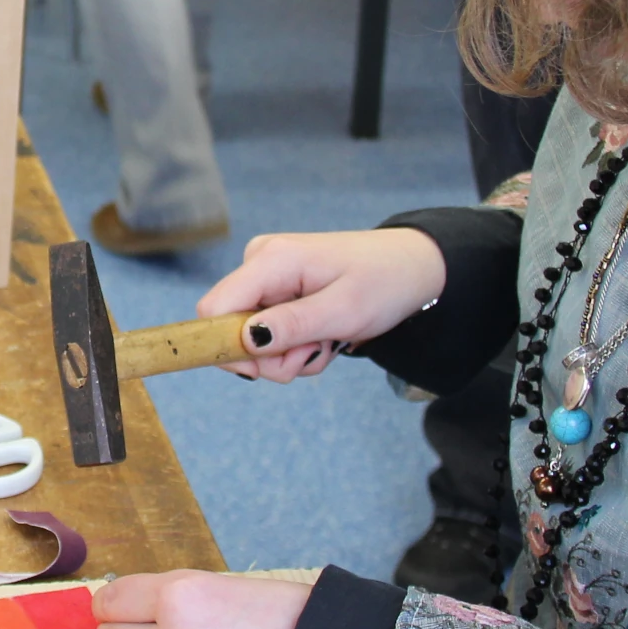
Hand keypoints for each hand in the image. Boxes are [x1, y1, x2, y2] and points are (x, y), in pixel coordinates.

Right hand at [197, 227, 447, 380]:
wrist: (412, 268)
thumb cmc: (384, 282)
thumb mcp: (344, 311)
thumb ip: (293, 326)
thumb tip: (246, 341)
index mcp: (271, 260)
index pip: (214, 309)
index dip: (228, 347)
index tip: (266, 368)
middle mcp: (260, 264)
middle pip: (233, 331)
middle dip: (274, 357)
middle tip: (316, 352)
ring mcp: (268, 278)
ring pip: (255, 340)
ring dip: (291, 356)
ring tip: (328, 342)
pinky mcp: (278, 292)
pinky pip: (271, 334)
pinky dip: (297, 347)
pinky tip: (325, 336)